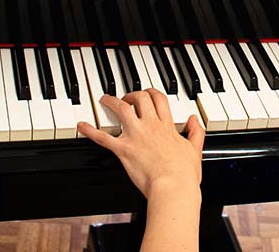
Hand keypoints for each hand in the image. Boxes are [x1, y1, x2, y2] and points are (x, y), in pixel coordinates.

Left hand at [78, 89, 205, 198]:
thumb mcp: (195, 150)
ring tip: (105, 99)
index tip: (147, 93)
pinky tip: (82, 126)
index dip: (151, 93)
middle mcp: (150, 126)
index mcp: (167, 126)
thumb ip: (196, 133)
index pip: (158, 99)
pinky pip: (103, 137)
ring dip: (111, 101)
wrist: (173, 187)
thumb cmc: (183, 174)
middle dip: (131, 94)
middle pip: (139, 98)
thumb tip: (195, 120)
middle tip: (126, 97)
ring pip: (121, 109)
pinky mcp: (123, 149)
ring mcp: (135, 136)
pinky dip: (90, 131)